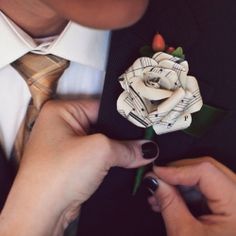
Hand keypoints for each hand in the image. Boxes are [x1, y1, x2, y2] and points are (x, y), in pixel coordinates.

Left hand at [0, 100, 157, 235]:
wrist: (42, 213)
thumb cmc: (58, 175)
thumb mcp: (100, 152)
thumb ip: (127, 148)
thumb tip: (147, 149)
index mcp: (60, 111)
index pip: (101, 107)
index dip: (124, 117)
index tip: (144, 125)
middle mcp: (61, 126)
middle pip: (102, 126)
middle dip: (121, 137)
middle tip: (144, 140)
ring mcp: (66, 146)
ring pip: (100, 143)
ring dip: (117, 150)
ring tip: (138, 152)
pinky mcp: (72, 163)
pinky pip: (96, 156)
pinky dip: (110, 160)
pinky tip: (125, 162)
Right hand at [146, 157, 235, 235]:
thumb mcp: (185, 235)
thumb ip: (169, 202)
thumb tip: (153, 180)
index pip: (205, 171)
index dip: (176, 169)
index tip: (154, 172)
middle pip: (207, 169)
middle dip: (177, 173)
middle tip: (156, 180)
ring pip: (206, 178)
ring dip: (180, 183)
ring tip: (159, 194)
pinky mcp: (231, 207)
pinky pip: (208, 190)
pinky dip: (188, 192)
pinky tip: (171, 199)